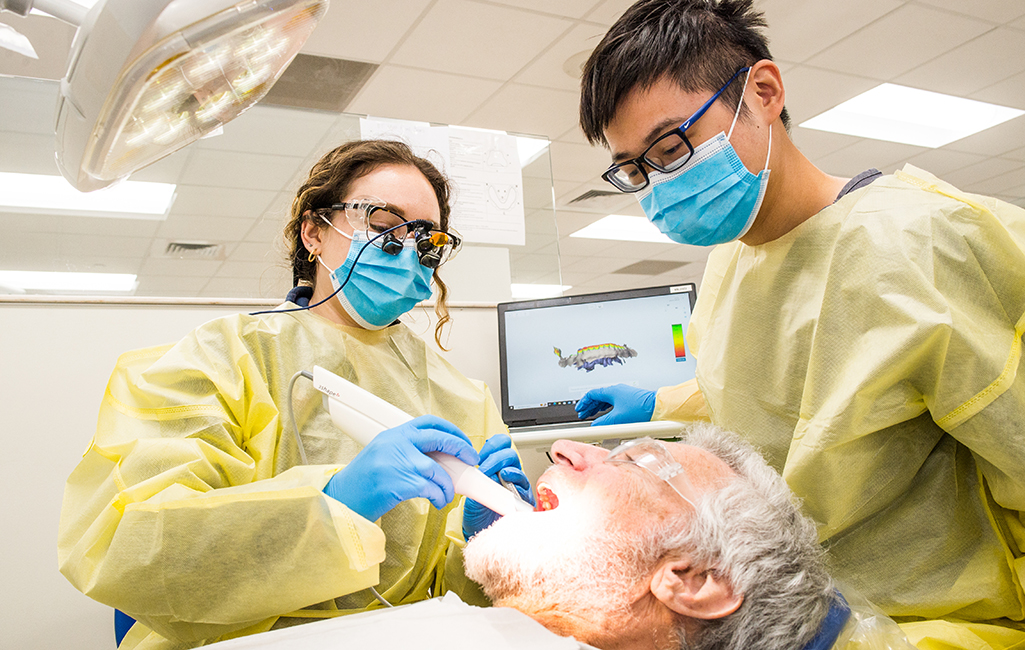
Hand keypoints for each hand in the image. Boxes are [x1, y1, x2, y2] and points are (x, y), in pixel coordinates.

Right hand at [324, 415, 478, 521]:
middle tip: (471, 460)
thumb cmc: (362, 481)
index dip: (451, 430)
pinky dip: (440, 496)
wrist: (342, 499)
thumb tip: (438, 456)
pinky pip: (431, 488)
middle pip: (440, 439)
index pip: (428, 422)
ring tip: (447, 494)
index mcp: (393, 434)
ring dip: (448, 485)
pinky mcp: (400, 483)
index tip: (462, 440)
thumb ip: (406, 450)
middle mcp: (396, 444)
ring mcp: (398, 463)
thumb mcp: (382, 455)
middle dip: (461, 449)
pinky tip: (438, 502)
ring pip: (438, 470)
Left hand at [462, 434, 534, 538]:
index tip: (480, 455)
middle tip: (483, 467)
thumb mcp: (471, 486)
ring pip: (517, 465)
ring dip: (502, 465)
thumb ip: (476, 473)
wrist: (478, 528)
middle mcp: (509, 472)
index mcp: (496, 464)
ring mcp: (517, 485)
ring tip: (490, 473)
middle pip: (510, 452)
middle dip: (495, 457)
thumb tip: (478, 463)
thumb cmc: (475, 508)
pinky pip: (524, 484)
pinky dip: (514, 477)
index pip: (501, 443)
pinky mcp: (524, 498)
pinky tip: (505, 477)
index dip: (492, 445)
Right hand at [575, 384, 655, 425]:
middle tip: (584, 414)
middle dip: (590, 406)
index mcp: (612, 391)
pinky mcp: (631, 400)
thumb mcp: (618, 419)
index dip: (584, 402)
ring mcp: (624, 394)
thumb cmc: (641, 409)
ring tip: (593, 415)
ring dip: (598, 407)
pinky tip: (608, 414)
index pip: (592, 394)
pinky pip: (614, 402)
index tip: (579, 409)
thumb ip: (604, 423)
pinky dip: (607, 408)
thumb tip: (595, 426)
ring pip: (606, 400)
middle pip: (598, 397)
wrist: (659, 408)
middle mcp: (617, 390)